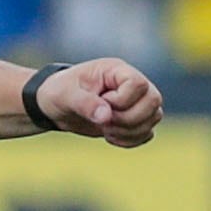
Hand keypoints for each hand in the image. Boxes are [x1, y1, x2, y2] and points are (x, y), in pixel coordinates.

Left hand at [36, 58, 162, 147]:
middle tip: (103, 121)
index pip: (138, 84)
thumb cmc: (59, 93)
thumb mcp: (65, 95)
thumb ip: (85, 103)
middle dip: (128, 119)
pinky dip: (131, 140)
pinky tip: (110, 136)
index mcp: (116, 70)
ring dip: (129, 131)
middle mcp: (131, 84)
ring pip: (154, 117)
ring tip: (104, 128)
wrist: (57, 107)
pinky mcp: (135, 118)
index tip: (101, 102)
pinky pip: (147, 133)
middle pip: (153, 101)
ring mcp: (136, 101)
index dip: (122, 100)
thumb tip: (106, 116)